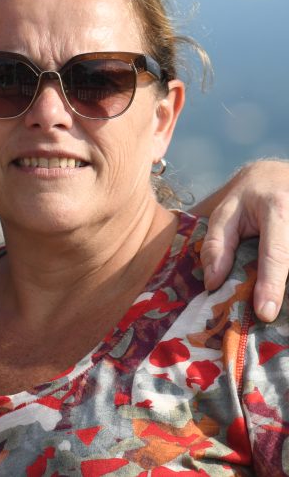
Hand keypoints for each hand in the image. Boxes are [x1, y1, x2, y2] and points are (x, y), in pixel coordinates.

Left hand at [197, 159, 288, 321]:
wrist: (278, 177)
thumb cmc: (248, 197)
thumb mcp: (225, 212)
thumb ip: (216, 243)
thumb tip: (212, 281)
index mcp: (278, 210)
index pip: (275, 253)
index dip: (271, 284)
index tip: (265, 313)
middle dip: (281, 292)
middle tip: (266, 316)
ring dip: (286, 289)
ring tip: (270, 302)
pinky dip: (286, 281)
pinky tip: (280, 293)